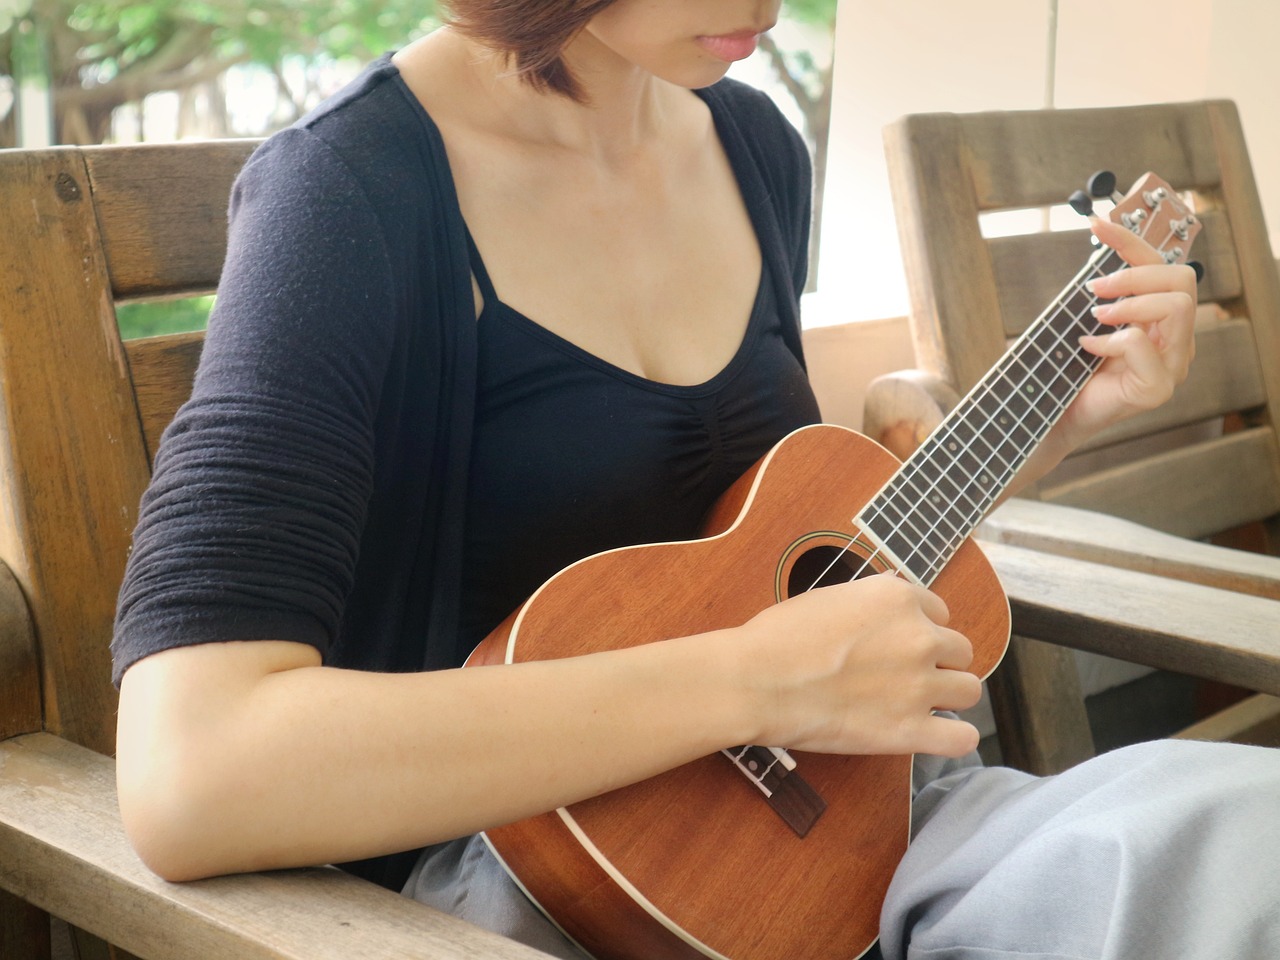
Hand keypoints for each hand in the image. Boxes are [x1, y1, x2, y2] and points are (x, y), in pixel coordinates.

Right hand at [733, 573, 981, 757]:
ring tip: (915, 704)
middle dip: (937, 663)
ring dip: (947, 697)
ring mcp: (919, 685)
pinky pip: (962, 739)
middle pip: (960, 651)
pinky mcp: (909, 730)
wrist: (757, 681)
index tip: (897, 646)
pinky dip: (953, 738)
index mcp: (898, 597)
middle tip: (902, 677)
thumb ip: (873, 602)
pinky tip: (932, 735)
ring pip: (969, 690)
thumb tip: (891, 604)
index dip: (921, 630)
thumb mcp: (831, 596)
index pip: (939, 613)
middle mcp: (919, 636)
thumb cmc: (779, 638)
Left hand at [1054, 216, 1197, 446]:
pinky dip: (1110, 340)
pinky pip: (1142, 345)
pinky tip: (1088, 346)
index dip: (1132, 240)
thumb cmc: (1073, 368)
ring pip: (1177, 306)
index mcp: (1163, 320)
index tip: (1098, 224)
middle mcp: (1176, 340)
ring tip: (1096, 315)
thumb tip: (1101, 242)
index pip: (1164, 267)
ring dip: (1131, 303)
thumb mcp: (1090, 318)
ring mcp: (1173, 366)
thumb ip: (1106, 290)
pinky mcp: (1157, 389)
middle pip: (1183, 280)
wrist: (1057, 414)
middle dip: (1136, 274)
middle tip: (1096, 289)